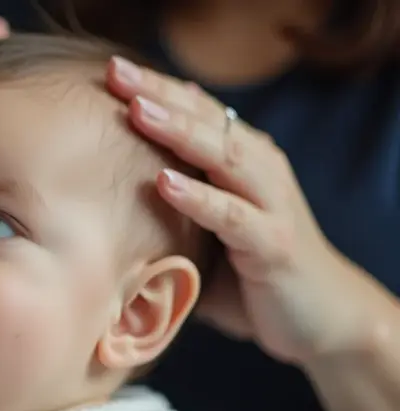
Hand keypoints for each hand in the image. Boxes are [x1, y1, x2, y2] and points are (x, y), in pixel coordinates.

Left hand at [104, 56, 371, 364]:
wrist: (320, 318)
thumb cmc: (249, 275)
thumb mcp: (206, 231)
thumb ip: (175, 204)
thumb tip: (116, 189)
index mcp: (243, 162)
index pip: (197, 111)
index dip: (157, 88)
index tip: (111, 70)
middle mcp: (260, 172)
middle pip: (208, 121)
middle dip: (161, 95)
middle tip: (117, 73)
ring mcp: (271, 205)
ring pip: (224, 156)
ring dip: (179, 132)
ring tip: (138, 111)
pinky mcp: (274, 245)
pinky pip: (233, 216)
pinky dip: (199, 198)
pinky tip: (165, 182)